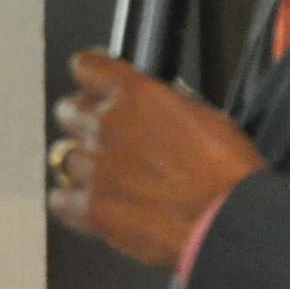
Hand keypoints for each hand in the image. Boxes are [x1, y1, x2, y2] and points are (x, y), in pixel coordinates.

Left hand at [49, 49, 265, 270]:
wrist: (229, 221)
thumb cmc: (228, 173)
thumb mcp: (206, 118)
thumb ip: (165, 109)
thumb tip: (152, 112)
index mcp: (139, 97)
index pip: (89, 67)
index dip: (91, 74)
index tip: (94, 81)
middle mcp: (109, 126)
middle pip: (68, 112)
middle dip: (83, 121)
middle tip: (107, 136)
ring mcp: (95, 168)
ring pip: (66, 158)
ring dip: (86, 165)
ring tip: (114, 179)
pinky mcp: (90, 208)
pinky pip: (60, 199)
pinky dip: (74, 201)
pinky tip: (100, 203)